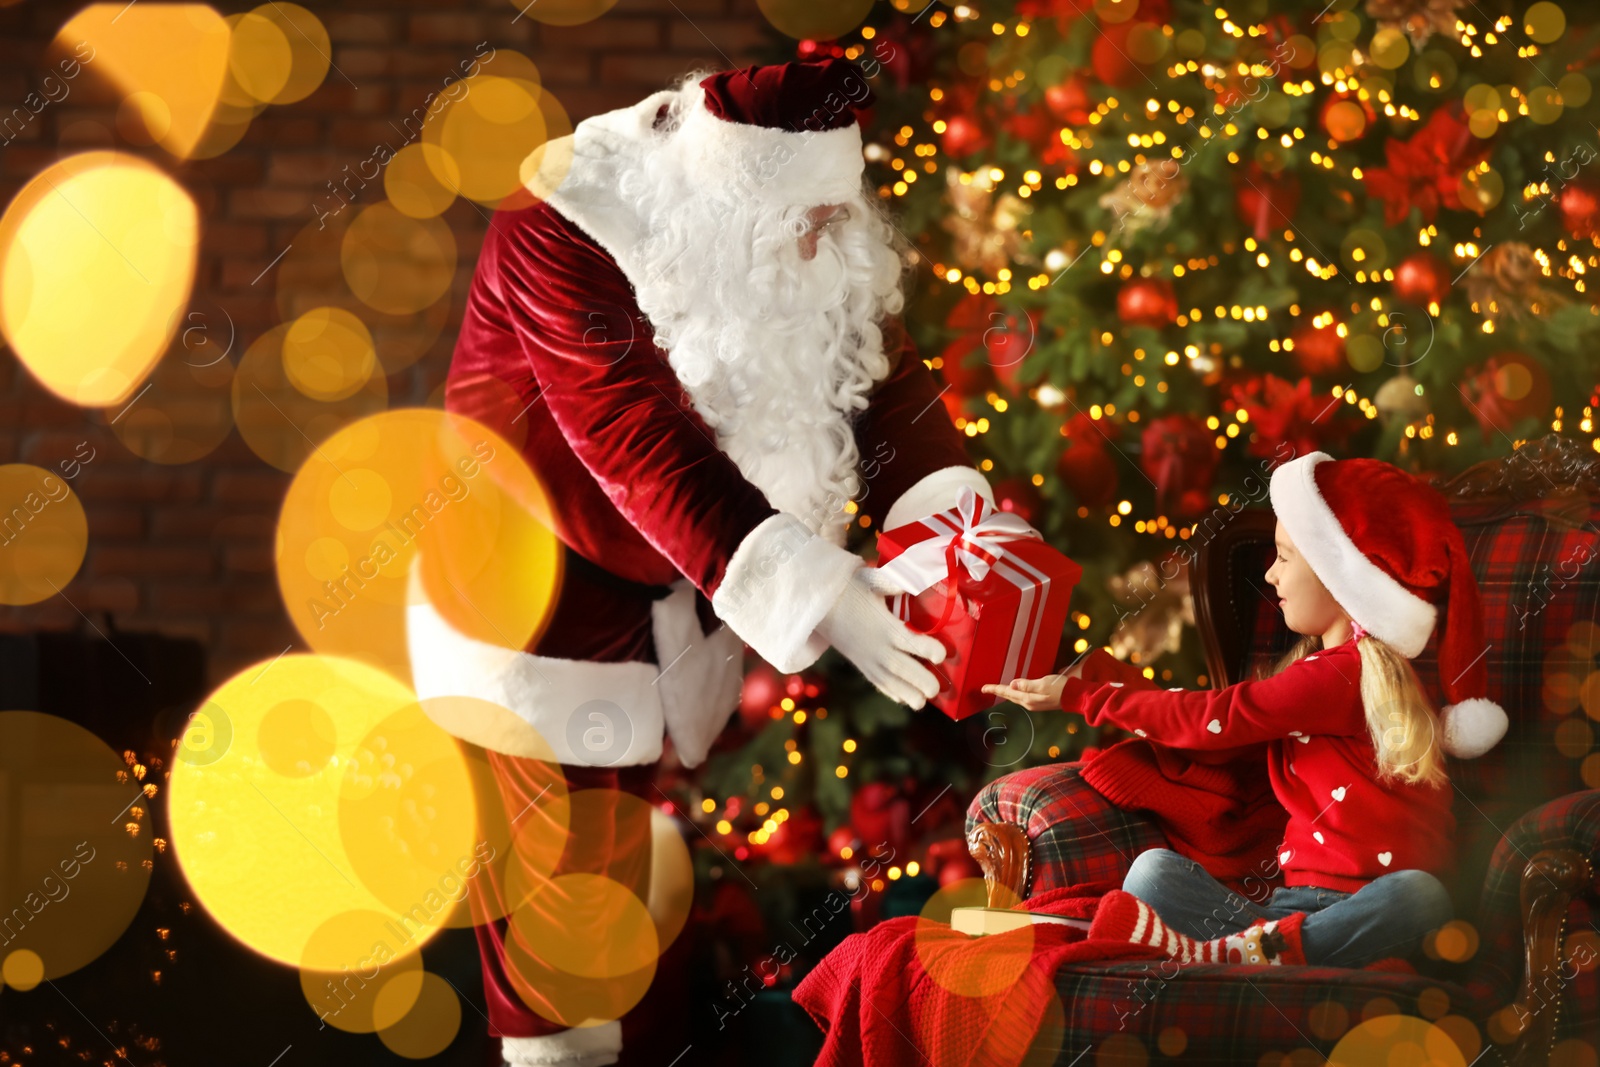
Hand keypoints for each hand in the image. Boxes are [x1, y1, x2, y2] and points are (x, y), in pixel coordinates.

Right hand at [816, 568, 947, 708]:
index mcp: (885, 626)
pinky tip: (903, 699)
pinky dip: (891, 692)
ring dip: (907, 694)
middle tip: (936, 689)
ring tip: (922, 703)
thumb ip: (894, 582)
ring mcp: (868, 659)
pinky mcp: (861, 664)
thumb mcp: (871, 580)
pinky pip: (877, 683)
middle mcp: (878, 647)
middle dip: (922, 681)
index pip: (912, 642)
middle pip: (903, 669)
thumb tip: (917, 580)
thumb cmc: (849, 589)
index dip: (930, 650)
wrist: (819, 605)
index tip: (942, 654)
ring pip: (891, 682)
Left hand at [982, 657, 1084, 711]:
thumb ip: (1027, 685)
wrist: (1075, 696)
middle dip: (998, 691)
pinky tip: (1015, 690)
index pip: (1007, 692)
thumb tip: (1012, 685)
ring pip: (1016, 697)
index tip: (983, 688)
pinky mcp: (1040, 701)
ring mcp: (1035, 703)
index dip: (995, 689)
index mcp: (1028, 698)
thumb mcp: (1043, 684)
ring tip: (998, 689)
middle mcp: (1030, 703)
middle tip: (986, 688)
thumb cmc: (1061, 688)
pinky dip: (1016, 693)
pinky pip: (1023, 697)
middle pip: (1010, 696)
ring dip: (1006, 692)